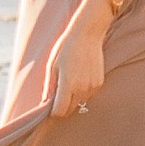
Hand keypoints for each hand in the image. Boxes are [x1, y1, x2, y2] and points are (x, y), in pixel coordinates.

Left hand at [42, 0, 112, 118]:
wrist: (88, 34)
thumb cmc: (66, 48)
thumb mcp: (52, 65)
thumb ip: (49, 87)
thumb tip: (45, 103)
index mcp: (67, 84)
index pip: (60, 111)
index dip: (53, 112)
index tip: (50, 107)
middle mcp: (81, 88)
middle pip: (70, 109)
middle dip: (63, 106)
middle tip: (58, 94)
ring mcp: (92, 86)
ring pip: (80, 103)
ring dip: (73, 99)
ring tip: (71, 81)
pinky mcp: (99, 83)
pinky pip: (88, 95)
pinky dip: (83, 92)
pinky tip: (81, 76)